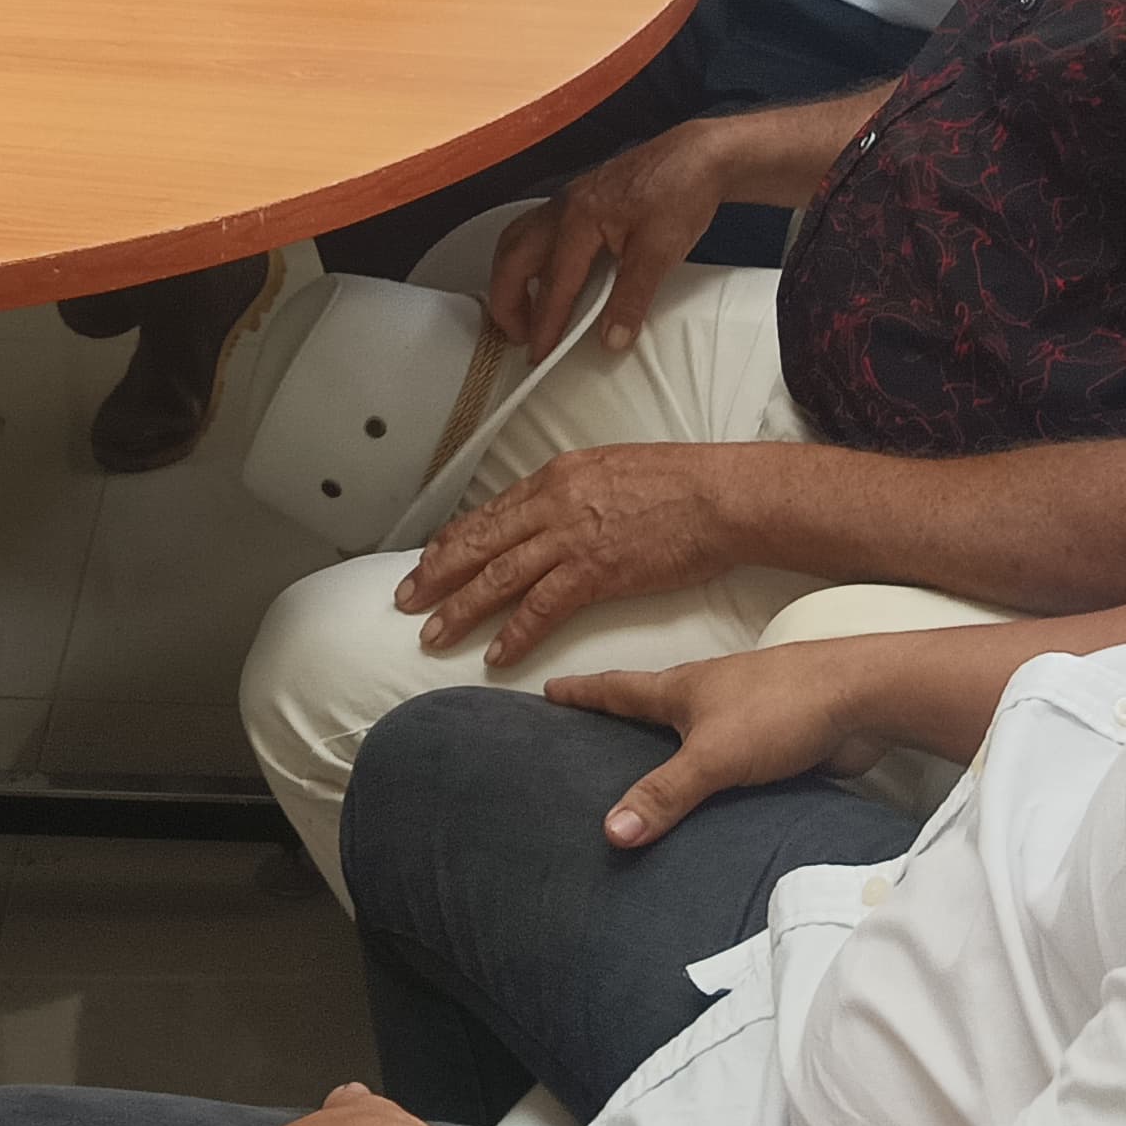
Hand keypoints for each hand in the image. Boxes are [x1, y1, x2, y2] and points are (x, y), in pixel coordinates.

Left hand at [397, 442, 745, 663]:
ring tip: (433, 635)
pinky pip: (541, 608)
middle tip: (406, 601)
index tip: (428, 562)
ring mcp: (569, 539)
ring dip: (459, 610)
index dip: (451, 543)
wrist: (719, 496)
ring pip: (496, 578)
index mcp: (555, 478)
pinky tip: (495, 655)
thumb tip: (552, 514)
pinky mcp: (595, 572)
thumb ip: (573, 493)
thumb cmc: (679, 483)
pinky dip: (514, 634)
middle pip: (477, 544)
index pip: (488, 514)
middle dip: (435, 575)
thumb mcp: (610, 470)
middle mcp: (551, 504)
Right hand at [484, 122, 729, 355]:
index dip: (544, 324)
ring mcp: (566, 201)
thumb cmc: (681, 194)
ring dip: (512, 279)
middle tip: (520, 336)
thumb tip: (611, 340)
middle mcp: (562, 208)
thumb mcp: (660, 252)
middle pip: (513, 258)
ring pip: (516, 241)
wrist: (700, 156)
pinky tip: (547, 278)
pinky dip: (528, 261)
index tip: (538, 356)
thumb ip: (632, 298)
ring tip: (525, 312)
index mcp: (579, 220)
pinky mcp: (577, 201)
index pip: (554, 283)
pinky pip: (535, 232)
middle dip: (507, 300)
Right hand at [545, 647, 889, 846]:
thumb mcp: (712, 756)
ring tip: (643, 769)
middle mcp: (710, 696)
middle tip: (588, 729)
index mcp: (683, 688)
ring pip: (695, 733)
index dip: (582, 692)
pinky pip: (732, 762)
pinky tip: (711, 800)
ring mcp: (745, 716)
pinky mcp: (777, 741)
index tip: (549, 690)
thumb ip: (664, 794)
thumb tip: (611, 831)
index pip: (618, 688)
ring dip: (669, 747)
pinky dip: (711, 776)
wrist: (863, 698)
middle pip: (654, 704)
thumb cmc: (783, 708)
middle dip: (620, 716)